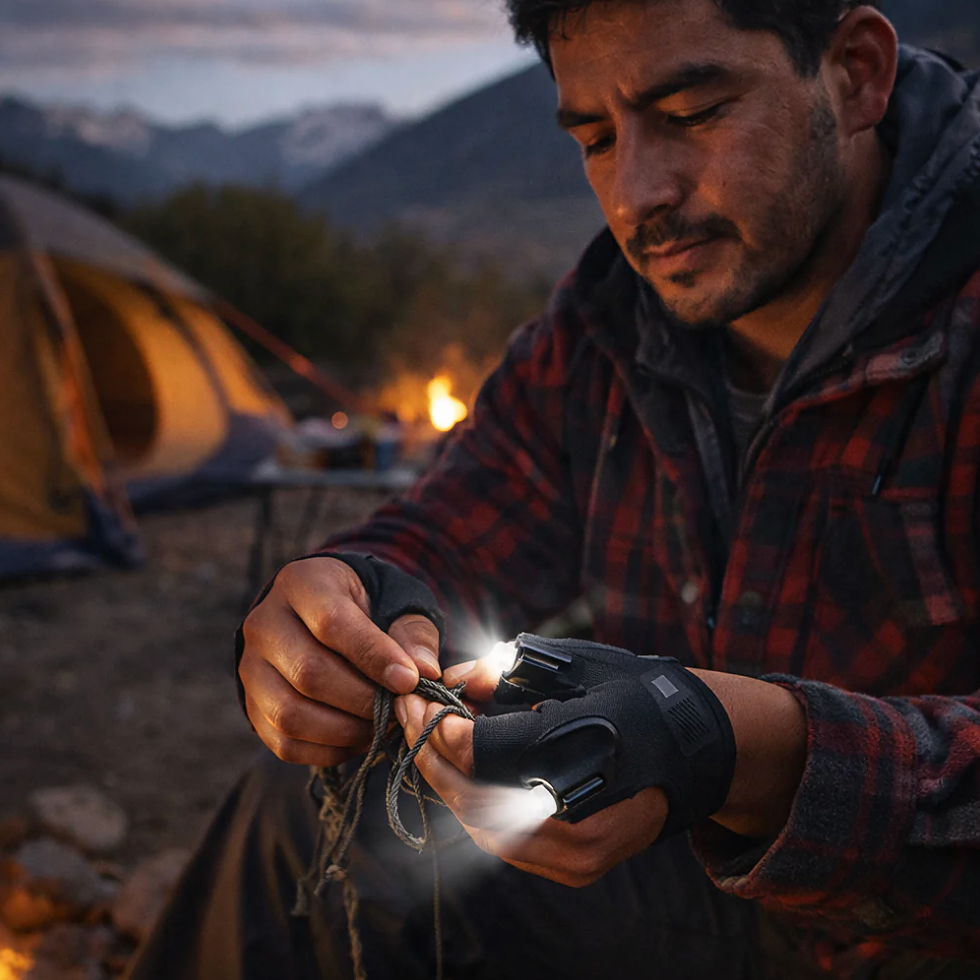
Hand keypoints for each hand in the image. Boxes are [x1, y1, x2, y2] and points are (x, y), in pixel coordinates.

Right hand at [239, 557, 441, 767]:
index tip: (410, 681)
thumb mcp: (395, 603)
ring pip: (291, 714)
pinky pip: (285, 743)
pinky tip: (360, 737)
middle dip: (363, 699)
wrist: (320, 617)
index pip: (331, 623)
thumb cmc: (367, 608)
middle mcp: (265, 624)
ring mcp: (251, 668)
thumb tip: (426, 672)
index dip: (374, 656)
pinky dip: (329, 750)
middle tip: (398, 708)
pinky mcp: (252, 706)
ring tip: (381, 725)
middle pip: (309, 673)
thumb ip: (412, 633)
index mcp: (301, 584)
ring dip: (346, 730)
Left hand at [443, 655, 807, 840]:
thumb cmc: (638, 695)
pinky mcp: (575, 867)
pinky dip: (473, 805)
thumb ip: (512, 672)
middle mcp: (583, 816)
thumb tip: (459, 680)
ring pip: (482, 827)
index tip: (422, 700)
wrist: (698, 747)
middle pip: (474, 798)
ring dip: (447, 783)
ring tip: (427, 741)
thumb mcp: (576, 667)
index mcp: (587, 752)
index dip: (443, 728)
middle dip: (431, 756)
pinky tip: (460, 770)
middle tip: (410, 719)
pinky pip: (503, 842)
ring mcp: (579, 854)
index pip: (485, 753)